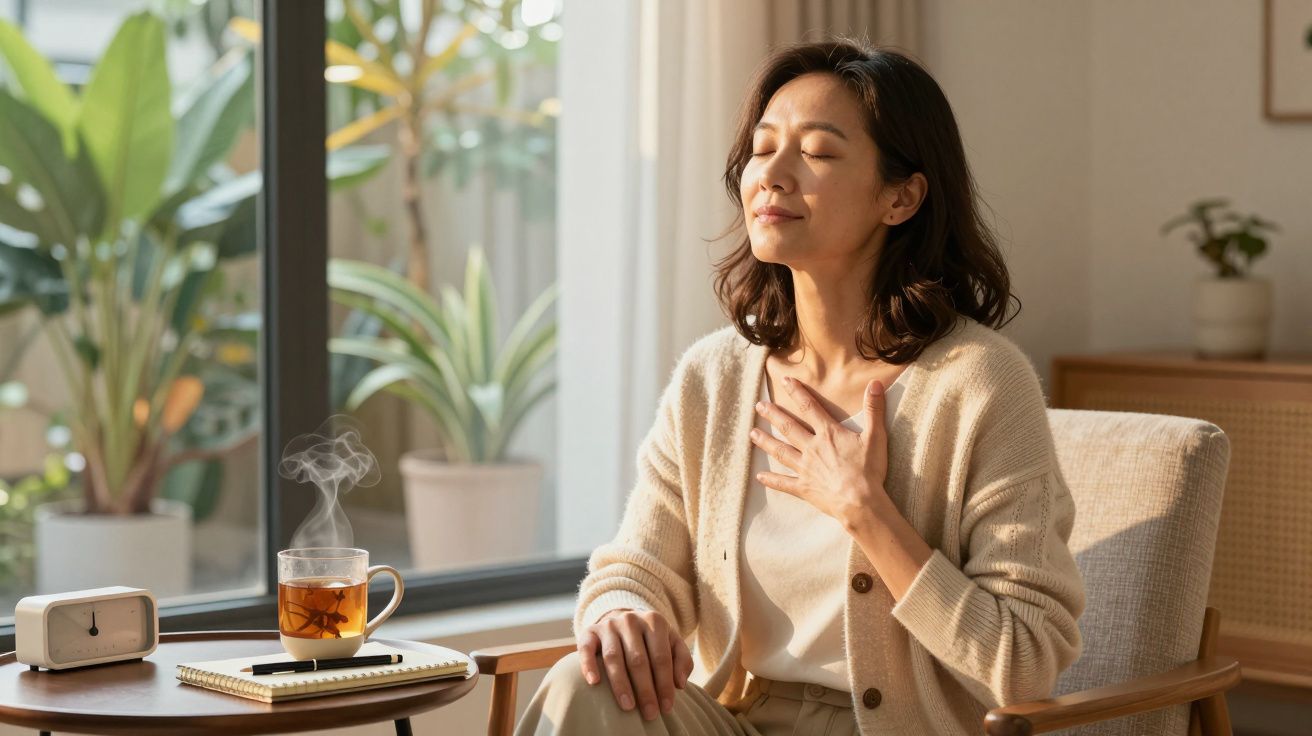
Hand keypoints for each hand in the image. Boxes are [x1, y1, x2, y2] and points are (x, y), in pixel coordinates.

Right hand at [576, 609, 693, 720]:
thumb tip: (680, 684)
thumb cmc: (652, 640)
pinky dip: (589, 665)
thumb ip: (682, 660)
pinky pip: (586, 648)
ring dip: (620, 684)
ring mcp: (608, 625)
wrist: (624, 620)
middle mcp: (630, 620)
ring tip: (628, 706)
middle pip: (638, 659)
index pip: (661, 657)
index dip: (664, 684)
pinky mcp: (589, 632)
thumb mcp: (672, 642)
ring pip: (613, 657)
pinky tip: (594, 682)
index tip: (667, 707)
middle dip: (645, 690)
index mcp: (654, 621)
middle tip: (650, 714)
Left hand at [750, 376, 889, 526]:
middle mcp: (812, 448)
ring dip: (766, 441)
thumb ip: (874, 409)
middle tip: (758, 406)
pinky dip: (771, 480)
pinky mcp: (804, 487)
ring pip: (781, 451)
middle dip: (773, 415)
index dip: (797, 392)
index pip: (810, 407)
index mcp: (828, 434)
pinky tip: (759, 476)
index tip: (784, 381)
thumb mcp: (876, 436)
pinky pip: (784, 483)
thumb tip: (876, 383)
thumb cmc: (869, 470)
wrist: (861, 502)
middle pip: (789, 427)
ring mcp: (805, 468)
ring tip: (752, 433)